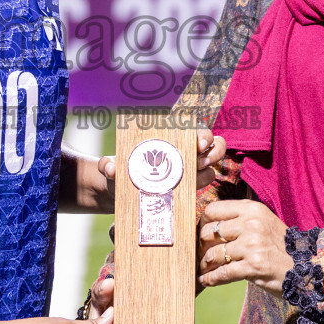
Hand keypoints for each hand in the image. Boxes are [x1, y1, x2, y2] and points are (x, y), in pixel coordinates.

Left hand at [97, 127, 226, 190]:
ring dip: (207, 172)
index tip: (198, 145)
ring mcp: (188, 171)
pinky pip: (202, 187)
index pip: (196, 131)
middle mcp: (185, 152)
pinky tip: (188, 192)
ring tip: (193, 179)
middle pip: (214, 145)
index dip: (203, 136)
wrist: (117, 191)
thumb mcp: (112, 166)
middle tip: (199, 162)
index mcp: (171, 138)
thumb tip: (110, 168)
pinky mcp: (187, 189)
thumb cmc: (118, 170)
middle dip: (213, 152)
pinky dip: (199, 188)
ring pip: (211, 168)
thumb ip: (109, 164)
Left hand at [199, 199, 291, 295]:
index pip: (213, 210)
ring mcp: (252, 245)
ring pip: (214, 254)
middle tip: (201, 254)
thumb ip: (239, 220)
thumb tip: (206, 226)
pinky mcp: (253, 266)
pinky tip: (206, 280)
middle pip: (209, 232)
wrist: (306, 268)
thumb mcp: (263, 222)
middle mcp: (251, 224)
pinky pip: (222, 273)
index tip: (202, 234)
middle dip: (202, 246)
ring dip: (205, 264)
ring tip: (204, 269)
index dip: (203, 223)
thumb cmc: (280, 246)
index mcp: (252, 209)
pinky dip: (211, 278)